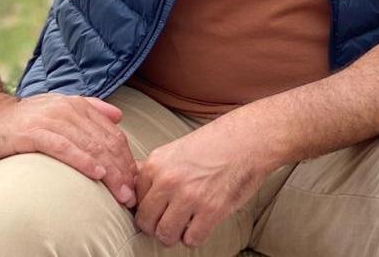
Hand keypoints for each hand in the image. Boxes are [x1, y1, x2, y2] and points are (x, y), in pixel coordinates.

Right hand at [0, 91, 138, 206]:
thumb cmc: (25, 120)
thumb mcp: (60, 110)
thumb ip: (90, 110)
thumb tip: (118, 116)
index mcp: (79, 106)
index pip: (113, 134)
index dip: (126, 159)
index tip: (134, 182)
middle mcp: (69, 110)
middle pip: (106, 141)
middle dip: (122, 170)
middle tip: (130, 195)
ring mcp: (52, 120)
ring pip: (90, 145)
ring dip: (109, 171)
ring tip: (119, 193)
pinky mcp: (34, 132)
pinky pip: (64, 147)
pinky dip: (82, 160)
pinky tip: (96, 174)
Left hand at [134, 112, 272, 248]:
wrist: (248, 139)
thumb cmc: (214, 144)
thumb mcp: (176, 149)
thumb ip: (154, 169)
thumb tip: (130, 181)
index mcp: (157, 163)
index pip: (135, 201)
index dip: (148, 207)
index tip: (159, 206)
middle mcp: (168, 180)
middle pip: (146, 222)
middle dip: (156, 226)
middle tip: (169, 221)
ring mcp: (189, 196)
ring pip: (165, 234)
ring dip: (174, 234)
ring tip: (185, 224)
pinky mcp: (210, 210)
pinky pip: (191, 239)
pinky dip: (195, 236)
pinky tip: (201, 222)